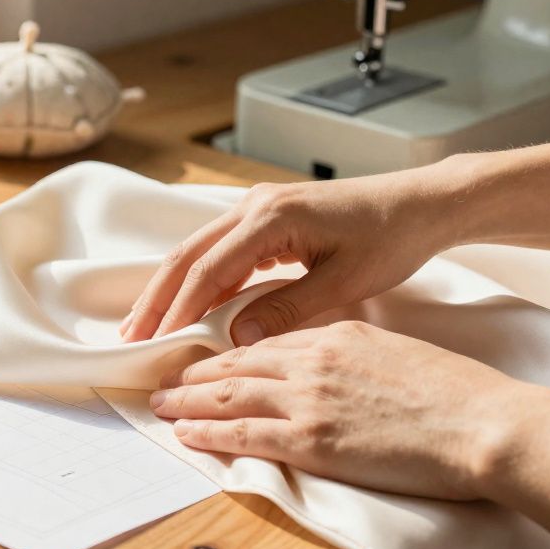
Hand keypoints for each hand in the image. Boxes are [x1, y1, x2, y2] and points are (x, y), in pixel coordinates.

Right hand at [120, 170, 459, 345]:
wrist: (419, 204)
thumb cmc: (390, 238)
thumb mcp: (343, 282)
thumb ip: (288, 309)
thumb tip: (238, 339)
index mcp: (272, 217)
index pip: (209, 268)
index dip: (179, 308)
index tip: (157, 344)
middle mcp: (255, 206)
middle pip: (188, 254)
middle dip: (157, 297)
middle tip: (130, 337)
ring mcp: (258, 208)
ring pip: (198, 251)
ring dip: (170, 288)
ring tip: (145, 325)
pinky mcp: (266, 220)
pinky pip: (221, 251)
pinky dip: (198, 281)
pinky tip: (186, 307)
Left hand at [149, 321, 532, 500]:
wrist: (482, 422)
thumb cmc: (453, 394)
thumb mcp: (394, 352)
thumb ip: (350, 354)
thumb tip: (330, 367)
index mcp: (336, 335)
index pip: (267, 341)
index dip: (230, 351)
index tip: (207, 359)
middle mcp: (313, 360)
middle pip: (236, 362)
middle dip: (195, 371)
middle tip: (164, 376)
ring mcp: (308, 398)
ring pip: (228, 394)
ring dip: (187, 399)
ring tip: (160, 403)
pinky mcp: (311, 438)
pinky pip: (242, 432)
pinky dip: (206, 431)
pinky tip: (184, 431)